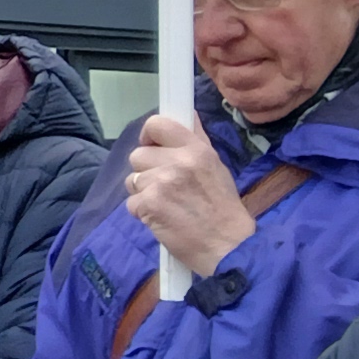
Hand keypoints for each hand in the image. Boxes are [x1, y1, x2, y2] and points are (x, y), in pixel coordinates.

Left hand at [125, 118, 259, 277]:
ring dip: (143, 193)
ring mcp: (161, 182)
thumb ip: (197, 140)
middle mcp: (178, 162)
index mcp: (196, 149)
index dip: (149, 136)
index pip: (157, 124)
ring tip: (167, 205)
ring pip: (132, 179)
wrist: (227, 246)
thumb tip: (186, 112)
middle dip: (146, 172)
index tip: (153, 148)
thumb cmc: (223, 208)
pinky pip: (131, 202)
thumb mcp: (216, 167)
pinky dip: (142, 213)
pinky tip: (161, 219)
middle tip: (165, 187)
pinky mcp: (149, 204)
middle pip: (137, 155)